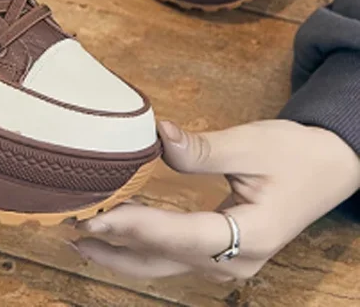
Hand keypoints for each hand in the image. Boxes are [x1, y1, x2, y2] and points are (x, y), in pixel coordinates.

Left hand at [75, 119, 359, 282]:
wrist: (330, 168)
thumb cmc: (295, 155)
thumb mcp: (252, 144)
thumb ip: (203, 148)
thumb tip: (158, 134)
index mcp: (247, 235)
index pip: (178, 236)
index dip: (133, 228)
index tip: (94, 219)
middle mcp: (234, 260)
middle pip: (164, 259)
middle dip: (115, 248)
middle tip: (68, 229)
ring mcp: (228, 262)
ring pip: (164, 265)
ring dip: (121, 254)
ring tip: (78, 237)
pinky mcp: (220, 253)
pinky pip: (173, 257)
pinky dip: (141, 249)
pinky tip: (115, 237)